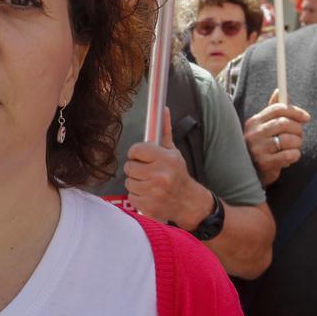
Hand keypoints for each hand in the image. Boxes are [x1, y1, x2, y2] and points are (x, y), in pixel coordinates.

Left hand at [125, 107, 213, 228]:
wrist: (187, 202)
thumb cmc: (177, 174)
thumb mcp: (173, 151)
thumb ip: (164, 131)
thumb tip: (163, 109)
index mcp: (166, 159)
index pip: (136, 150)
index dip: (136, 153)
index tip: (140, 157)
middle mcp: (161, 175)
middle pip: (129, 167)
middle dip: (135, 168)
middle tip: (145, 171)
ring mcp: (154, 192)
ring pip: (128, 182)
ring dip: (135, 182)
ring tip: (148, 182)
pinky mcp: (148, 206)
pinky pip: (131, 196)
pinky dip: (137, 195)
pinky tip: (148, 193)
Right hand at [243, 89, 311, 186]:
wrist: (250, 174)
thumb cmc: (260, 147)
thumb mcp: (263, 127)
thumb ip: (273, 111)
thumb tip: (280, 90)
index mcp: (254, 122)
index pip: (278, 108)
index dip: (295, 111)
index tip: (306, 118)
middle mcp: (254, 134)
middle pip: (284, 123)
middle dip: (298, 130)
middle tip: (299, 136)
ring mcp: (258, 149)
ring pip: (289, 139)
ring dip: (297, 144)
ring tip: (293, 148)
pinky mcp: (265, 163)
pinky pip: (290, 155)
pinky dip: (295, 156)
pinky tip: (289, 158)